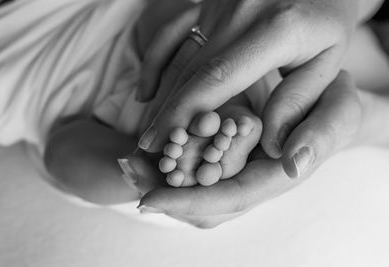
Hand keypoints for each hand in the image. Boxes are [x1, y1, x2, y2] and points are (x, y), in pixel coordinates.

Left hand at [134, 71, 362, 227]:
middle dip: (166, 196)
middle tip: (128, 177)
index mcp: (276, 176)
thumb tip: (290, 163)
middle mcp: (254, 180)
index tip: (150, 200)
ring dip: (162, 183)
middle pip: (205, 205)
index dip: (190, 202)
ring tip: (130, 167)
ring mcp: (240, 171)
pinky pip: (198, 170)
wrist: (325, 96)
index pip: (231, 198)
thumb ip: (320, 136)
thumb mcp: (338, 109)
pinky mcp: (229, 157)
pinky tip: (149, 154)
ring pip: (197, 191)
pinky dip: (172, 165)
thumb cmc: (334, 101)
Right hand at [136, 0, 373, 160]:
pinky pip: (171, 32)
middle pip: (190, 70)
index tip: (165, 143)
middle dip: (167, 113)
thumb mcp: (326, 63)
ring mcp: (218, 4)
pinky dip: (155, 62)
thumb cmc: (325, 25)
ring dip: (161, 95)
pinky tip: (146, 92)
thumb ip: (297, 102)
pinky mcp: (206, 2)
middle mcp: (240, 11)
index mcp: (276, 28)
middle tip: (149, 146)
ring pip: (178, 55)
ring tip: (149, 130)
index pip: (218, 78)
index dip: (186, 113)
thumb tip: (272, 146)